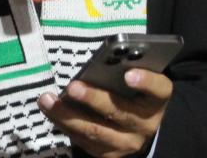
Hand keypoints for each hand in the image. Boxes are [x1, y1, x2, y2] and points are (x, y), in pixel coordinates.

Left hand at [38, 69, 172, 157]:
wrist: (135, 127)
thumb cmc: (130, 92)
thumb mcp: (134, 80)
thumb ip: (122, 70)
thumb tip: (99, 59)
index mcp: (156, 100)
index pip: (159, 89)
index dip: (146, 82)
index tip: (129, 74)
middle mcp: (146, 125)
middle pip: (120, 113)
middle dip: (94, 99)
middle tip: (73, 86)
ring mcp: (126, 143)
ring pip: (96, 130)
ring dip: (68, 115)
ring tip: (47, 99)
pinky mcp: (108, 154)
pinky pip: (83, 140)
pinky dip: (64, 124)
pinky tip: (50, 110)